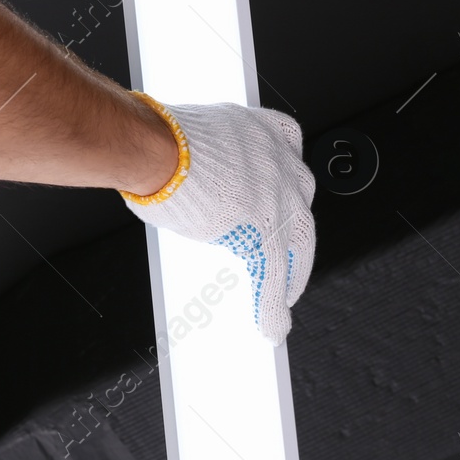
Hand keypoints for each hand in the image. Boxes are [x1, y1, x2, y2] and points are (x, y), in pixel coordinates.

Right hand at [119, 96, 317, 343]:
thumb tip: (182, 173)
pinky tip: (270, 326)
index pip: (288, 164)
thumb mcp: (198, 137)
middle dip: (296, 233)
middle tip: (290, 254)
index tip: (285, 200)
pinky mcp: (266, 233)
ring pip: (297, 245)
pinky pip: (274, 275)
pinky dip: (271, 305)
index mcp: (265, 132)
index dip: (286, 188)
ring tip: (286, 296)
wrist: (158, 150)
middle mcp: (281, 163)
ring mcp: (279, 199)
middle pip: (301, 206)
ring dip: (293, 274)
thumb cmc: (162, 139)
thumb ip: (209, 158)